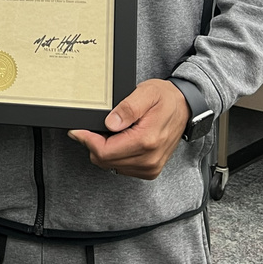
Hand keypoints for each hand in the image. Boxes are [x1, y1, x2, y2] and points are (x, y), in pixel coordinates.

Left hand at [67, 79, 189, 179]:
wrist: (185, 107)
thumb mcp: (146, 93)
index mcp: (147, 141)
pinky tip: (119, 140)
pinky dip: (114, 155)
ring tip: (111, 131)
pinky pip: (121, 168)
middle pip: (105, 161)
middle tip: (93, 127)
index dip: (87, 140)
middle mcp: (149, 159)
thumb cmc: (165, 98)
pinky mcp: (150, 170)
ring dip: (104, 151)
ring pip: (111, 166)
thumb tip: (109, 123)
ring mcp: (150, 167)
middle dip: (93, 144)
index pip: (105, 152)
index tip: (77, 130)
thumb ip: (127, 108)